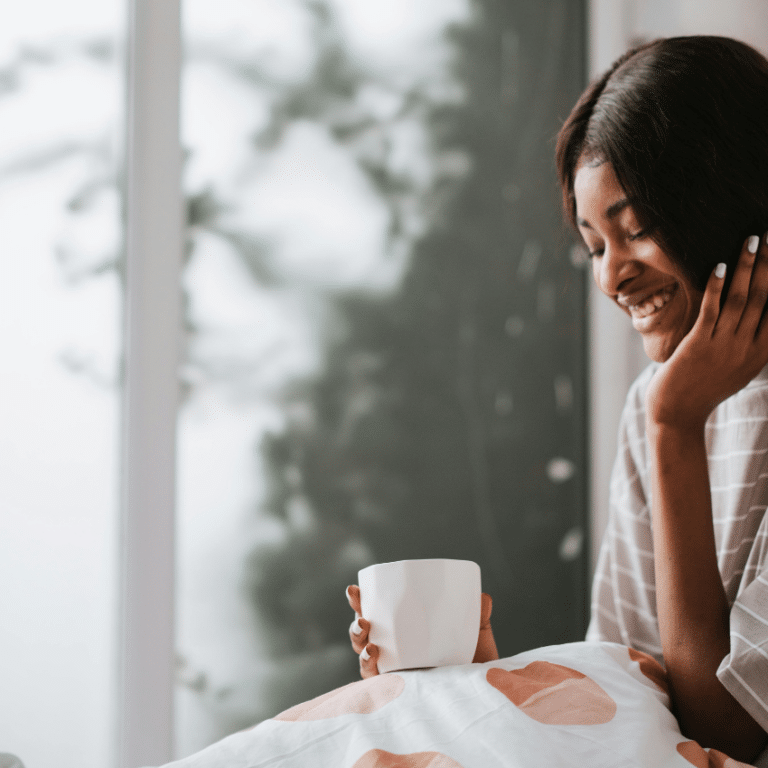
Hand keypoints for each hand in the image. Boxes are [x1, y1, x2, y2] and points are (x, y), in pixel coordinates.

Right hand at [346, 585, 498, 678]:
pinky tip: (371, 653)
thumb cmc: (478, 666)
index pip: (379, 613)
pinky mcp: (397, 692)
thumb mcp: (477, 635)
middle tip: (358, 609)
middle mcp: (395, 651)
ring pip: (363, 654)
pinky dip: (367, 665)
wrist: (487, 697)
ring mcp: (395, 672)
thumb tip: (483, 597)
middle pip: (365, 633)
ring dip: (357, 639)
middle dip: (355, 618)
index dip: (363, 601)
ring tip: (364, 628)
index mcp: (407, 632)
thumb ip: (478, 614)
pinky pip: (374, 682)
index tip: (355, 588)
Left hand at [646, 233, 767, 429]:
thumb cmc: (703, 388)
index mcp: (761, 354)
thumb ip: (750, 344)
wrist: (678, 414)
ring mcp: (724, 347)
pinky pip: (711, 311)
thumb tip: (760, 319)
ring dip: (747, 266)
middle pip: (765, 297)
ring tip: (752, 240)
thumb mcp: (737, 369)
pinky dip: (718, 287)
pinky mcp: (698, 345)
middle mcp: (747, 348)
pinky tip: (720, 267)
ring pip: (742, 300)